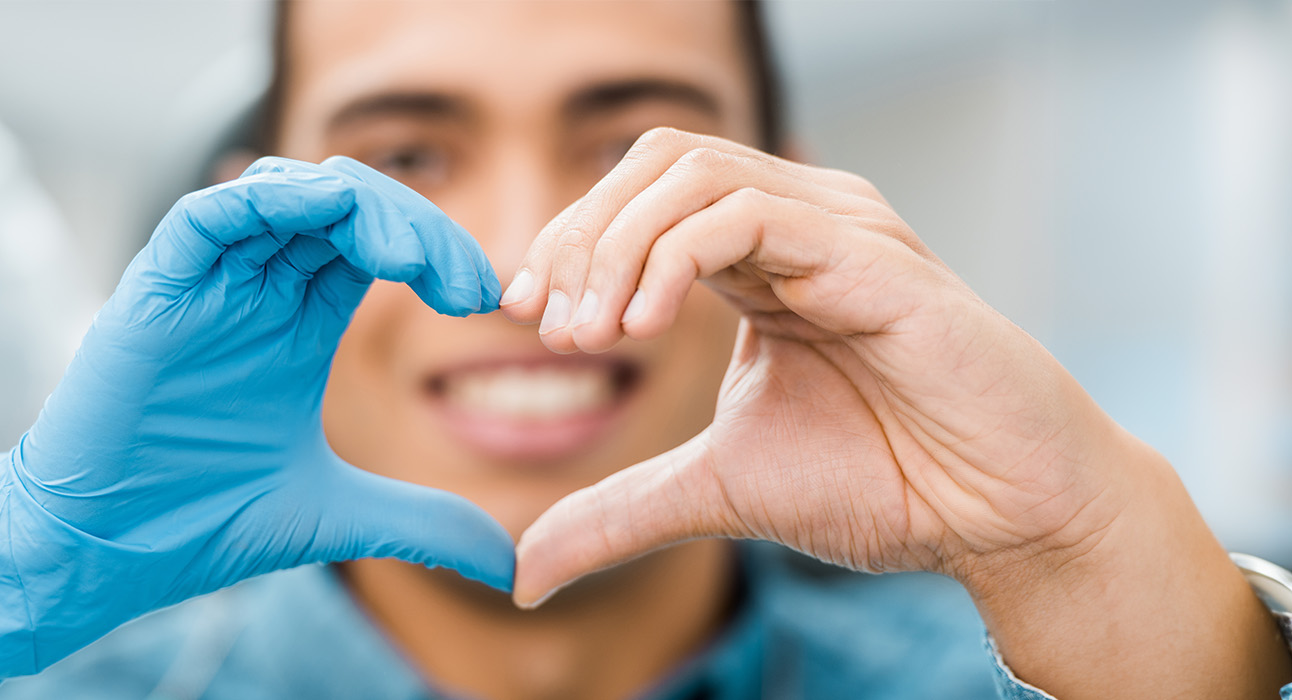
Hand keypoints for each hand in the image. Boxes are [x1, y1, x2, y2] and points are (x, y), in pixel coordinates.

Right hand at [0, 157, 512, 699]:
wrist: (100, 551)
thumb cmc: (195, 522)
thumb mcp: (336, 517)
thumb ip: (422, 524)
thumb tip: (513, 567)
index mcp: (297, 323)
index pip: (375, 243)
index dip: (435, 250)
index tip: (485, 300)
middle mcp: (254, 289)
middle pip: (344, 204)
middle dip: (415, 224)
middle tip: (466, 281)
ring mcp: (205, 283)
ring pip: (284, 191)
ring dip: (357, 203)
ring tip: (409, 257)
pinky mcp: (155, 288)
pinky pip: (208, 213)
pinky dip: (265, 200)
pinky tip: (325, 219)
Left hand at [503, 128, 1289, 697]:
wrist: (1003, 518)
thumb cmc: (888, 483)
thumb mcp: (718, 490)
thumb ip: (621, 511)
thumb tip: (523, 572)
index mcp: (760, 258)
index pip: (641, 198)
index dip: (568, 241)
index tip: (519, 313)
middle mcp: (798, 224)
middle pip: (656, 162)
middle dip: (580, 233)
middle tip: (547, 320)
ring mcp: (839, 230)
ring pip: (692, 173)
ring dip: (617, 243)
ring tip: (591, 331)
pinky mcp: (874, 259)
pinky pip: (748, 214)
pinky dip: (673, 255)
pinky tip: (643, 323)